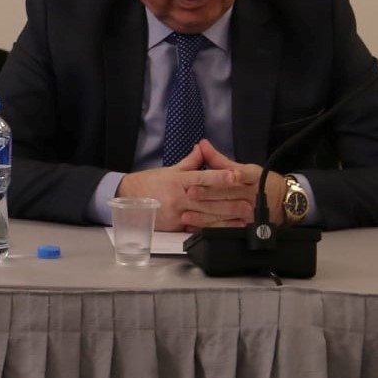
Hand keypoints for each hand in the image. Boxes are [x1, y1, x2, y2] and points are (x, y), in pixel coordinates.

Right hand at [118, 144, 245, 231]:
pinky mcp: (175, 225)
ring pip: (205, 215)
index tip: (236, 176)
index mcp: (179, 180)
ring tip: (243, 218)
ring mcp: (177, 212)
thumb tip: (202, 147)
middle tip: (249, 202)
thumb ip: (190, 161)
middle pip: (208, 199)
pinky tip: (226, 229)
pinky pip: (197, 227)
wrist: (129, 197)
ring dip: (226, 217)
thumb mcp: (170, 169)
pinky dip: (213, 228)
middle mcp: (179, 196)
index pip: (203, 177)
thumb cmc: (150, 182)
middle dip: (230, 201)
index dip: (220, 177)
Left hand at [190, 140, 284, 226]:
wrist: (283, 201)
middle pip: (230, 194)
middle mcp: (254, 194)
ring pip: (227, 213)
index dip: (223, 176)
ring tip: (187, 215)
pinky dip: (211, 227)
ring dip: (206, 215)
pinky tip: (196, 227)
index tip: (206, 175)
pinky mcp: (248, 226)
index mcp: (254, 177)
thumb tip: (202, 144)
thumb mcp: (244, 168)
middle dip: (209, 195)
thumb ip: (220, 159)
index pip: (239, 175)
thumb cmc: (260, 181)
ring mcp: (252, 212)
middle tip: (190, 193)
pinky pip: (227, 227)